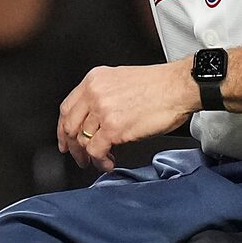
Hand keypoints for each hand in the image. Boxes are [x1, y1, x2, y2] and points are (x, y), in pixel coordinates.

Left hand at [56, 59, 197, 172]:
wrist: (178, 87)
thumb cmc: (159, 85)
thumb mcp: (121, 80)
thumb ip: (104, 95)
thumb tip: (96, 117)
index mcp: (94, 80)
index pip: (67, 108)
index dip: (63, 128)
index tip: (65, 139)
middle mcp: (94, 94)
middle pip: (70, 126)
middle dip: (72, 146)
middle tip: (79, 156)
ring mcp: (102, 111)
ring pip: (82, 140)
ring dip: (88, 156)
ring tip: (99, 161)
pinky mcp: (114, 128)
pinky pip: (96, 150)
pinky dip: (100, 161)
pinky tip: (108, 162)